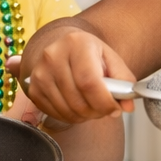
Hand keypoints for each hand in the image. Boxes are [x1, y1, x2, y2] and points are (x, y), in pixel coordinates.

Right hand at [16, 21, 133, 123]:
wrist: (63, 46)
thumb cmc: (89, 53)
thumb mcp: (111, 59)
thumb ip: (123, 81)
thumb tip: (127, 106)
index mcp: (76, 43)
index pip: (89, 82)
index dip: (104, 102)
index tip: (114, 108)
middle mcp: (53, 56)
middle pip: (78, 99)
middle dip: (96, 112)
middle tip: (105, 109)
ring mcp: (39, 73)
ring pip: (66, 110)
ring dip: (84, 116)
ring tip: (91, 106)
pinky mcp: (32, 88)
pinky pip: (54, 113)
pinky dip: (69, 116)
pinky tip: (77, 106)